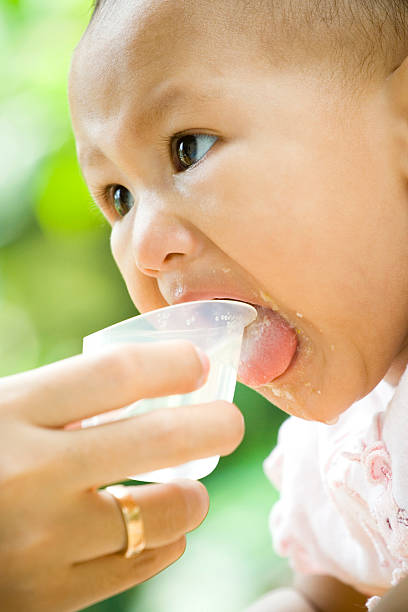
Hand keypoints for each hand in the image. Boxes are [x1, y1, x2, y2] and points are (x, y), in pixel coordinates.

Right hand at [0, 340, 244, 610]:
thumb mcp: (1, 409)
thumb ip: (63, 398)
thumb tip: (153, 379)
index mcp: (10, 412)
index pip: (117, 374)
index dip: (173, 363)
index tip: (198, 364)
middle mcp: (30, 477)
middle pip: (161, 439)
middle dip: (216, 424)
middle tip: (229, 422)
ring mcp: (43, 543)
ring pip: (166, 513)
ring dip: (192, 495)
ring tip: (188, 485)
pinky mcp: (51, 596)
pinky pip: (143, 563)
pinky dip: (164, 540)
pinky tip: (155, 526)